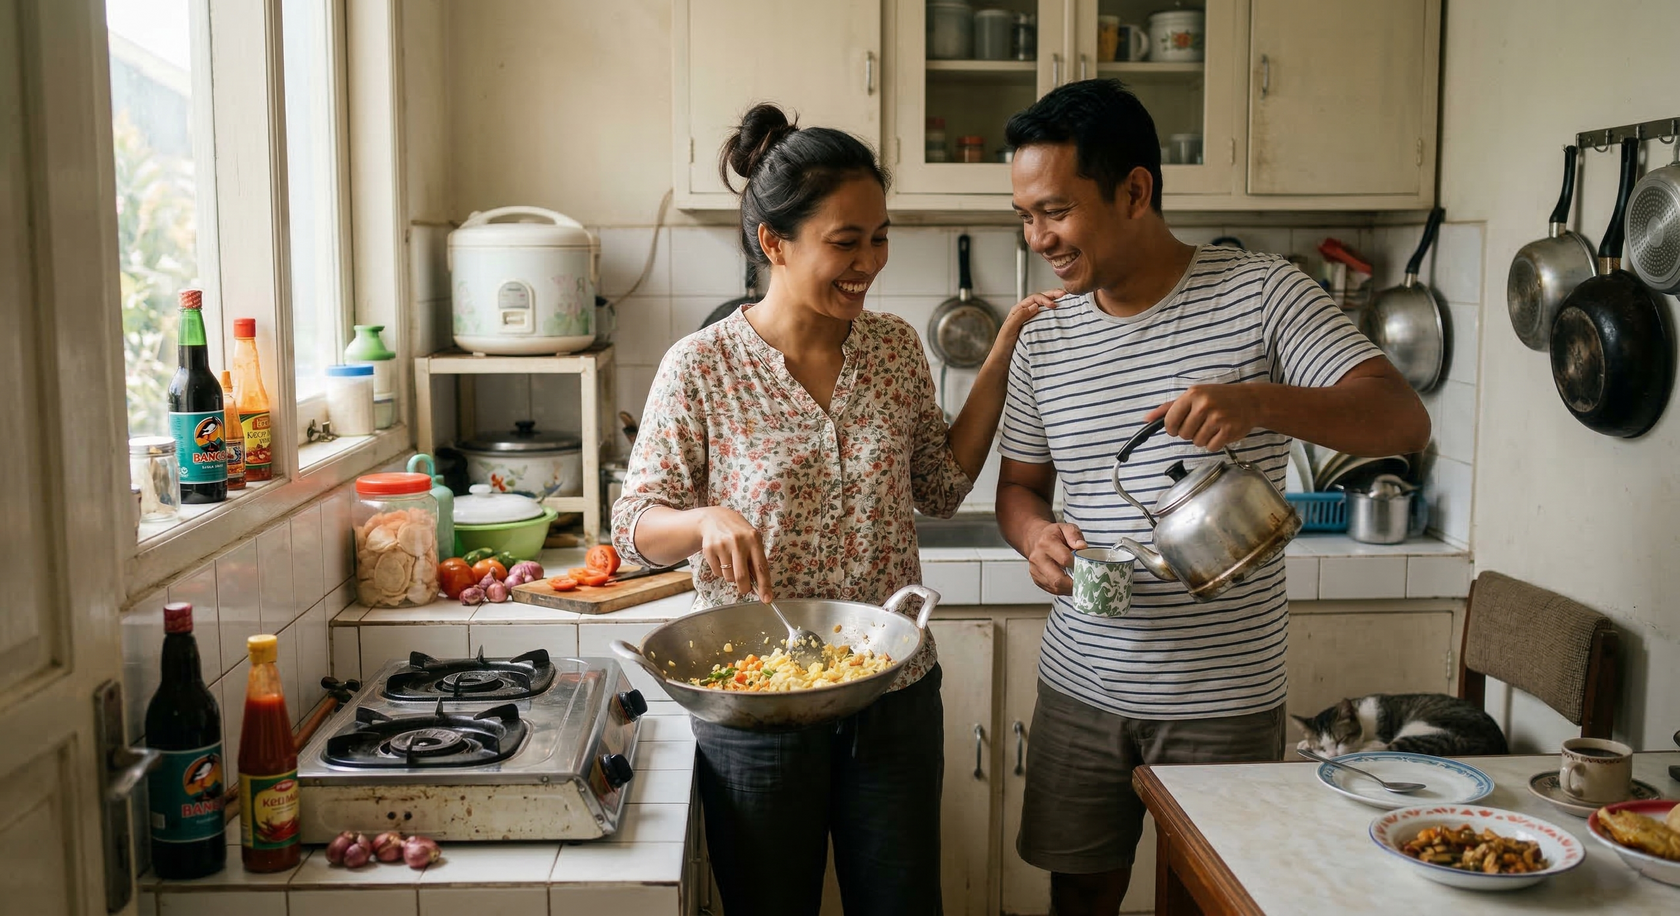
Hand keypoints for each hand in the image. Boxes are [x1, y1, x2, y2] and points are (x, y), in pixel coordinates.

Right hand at [696, 507, 771, 600]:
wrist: (714, 519)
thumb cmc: (738, 533)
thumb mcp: (752, 540)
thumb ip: (756, 561)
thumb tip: (761, 586)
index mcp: (753, 539)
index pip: (761, 567)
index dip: (764, 585)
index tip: (767, 599)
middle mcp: (738, 541)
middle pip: (741, 577)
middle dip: (744, 588)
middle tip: (745, 589)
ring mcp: (722, 545)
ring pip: (728, 577)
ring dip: (731, 577)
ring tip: (731, 563)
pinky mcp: (709, 549)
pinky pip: (717, 572)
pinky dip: (720, 572)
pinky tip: (721, 558)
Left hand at [995, 288, 1063, 348]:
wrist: (1003, 360)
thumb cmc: (1003, 345)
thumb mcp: (1009, 329)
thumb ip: (1020, 316)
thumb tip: (1035, 306)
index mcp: (1018, 310)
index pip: (1034, 298)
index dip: (1044, 299)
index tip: (1053, 305)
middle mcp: (1025, 313)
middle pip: (1041, 299)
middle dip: (1053, 295)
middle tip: (1065, 294)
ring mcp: (1032, 321)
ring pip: (1045, 308)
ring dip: (1055, 302)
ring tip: (1067, 301)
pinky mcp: (1037, 330)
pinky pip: (1047, 319)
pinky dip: (1055, 315)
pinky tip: (1062, 315)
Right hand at [1026, 521, 1086, 595]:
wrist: (1035, 539)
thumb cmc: (1053, 535)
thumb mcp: (1065, 528)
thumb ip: (1074, 535)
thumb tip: (1082, 546)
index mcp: (1046, 543)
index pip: (1064, 559)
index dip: (1077, 565)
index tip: (1086, 566)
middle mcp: (1038, 558)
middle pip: (1057, 579)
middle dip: (1073, 583)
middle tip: (1084, 581)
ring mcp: (1036, 570)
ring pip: (1055, 587)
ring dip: (1069, 588)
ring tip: (1078, 582)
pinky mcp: (1036, 579)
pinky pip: (1052, 590)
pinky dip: (1063, 589)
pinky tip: (1069, 583)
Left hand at [1146, 383, 1263, 451]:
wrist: (1250, 401)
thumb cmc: (1218, 398)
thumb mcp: (1193, 396)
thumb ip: (1168, 408)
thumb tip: (1146, 419)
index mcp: (1192, 394)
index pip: (1170, 421)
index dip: (1172, 428)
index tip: (1179, 426)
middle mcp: (1204, 405)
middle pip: (1183, 434)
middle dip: (1189, 433)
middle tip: (1201, 423)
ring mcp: (1217, 417)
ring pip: (1196, 442)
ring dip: (1202, 438)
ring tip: (1212, 426)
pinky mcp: (1229, 430)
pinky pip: (1211, 447)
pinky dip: (1214, 443)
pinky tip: (1221, 432)